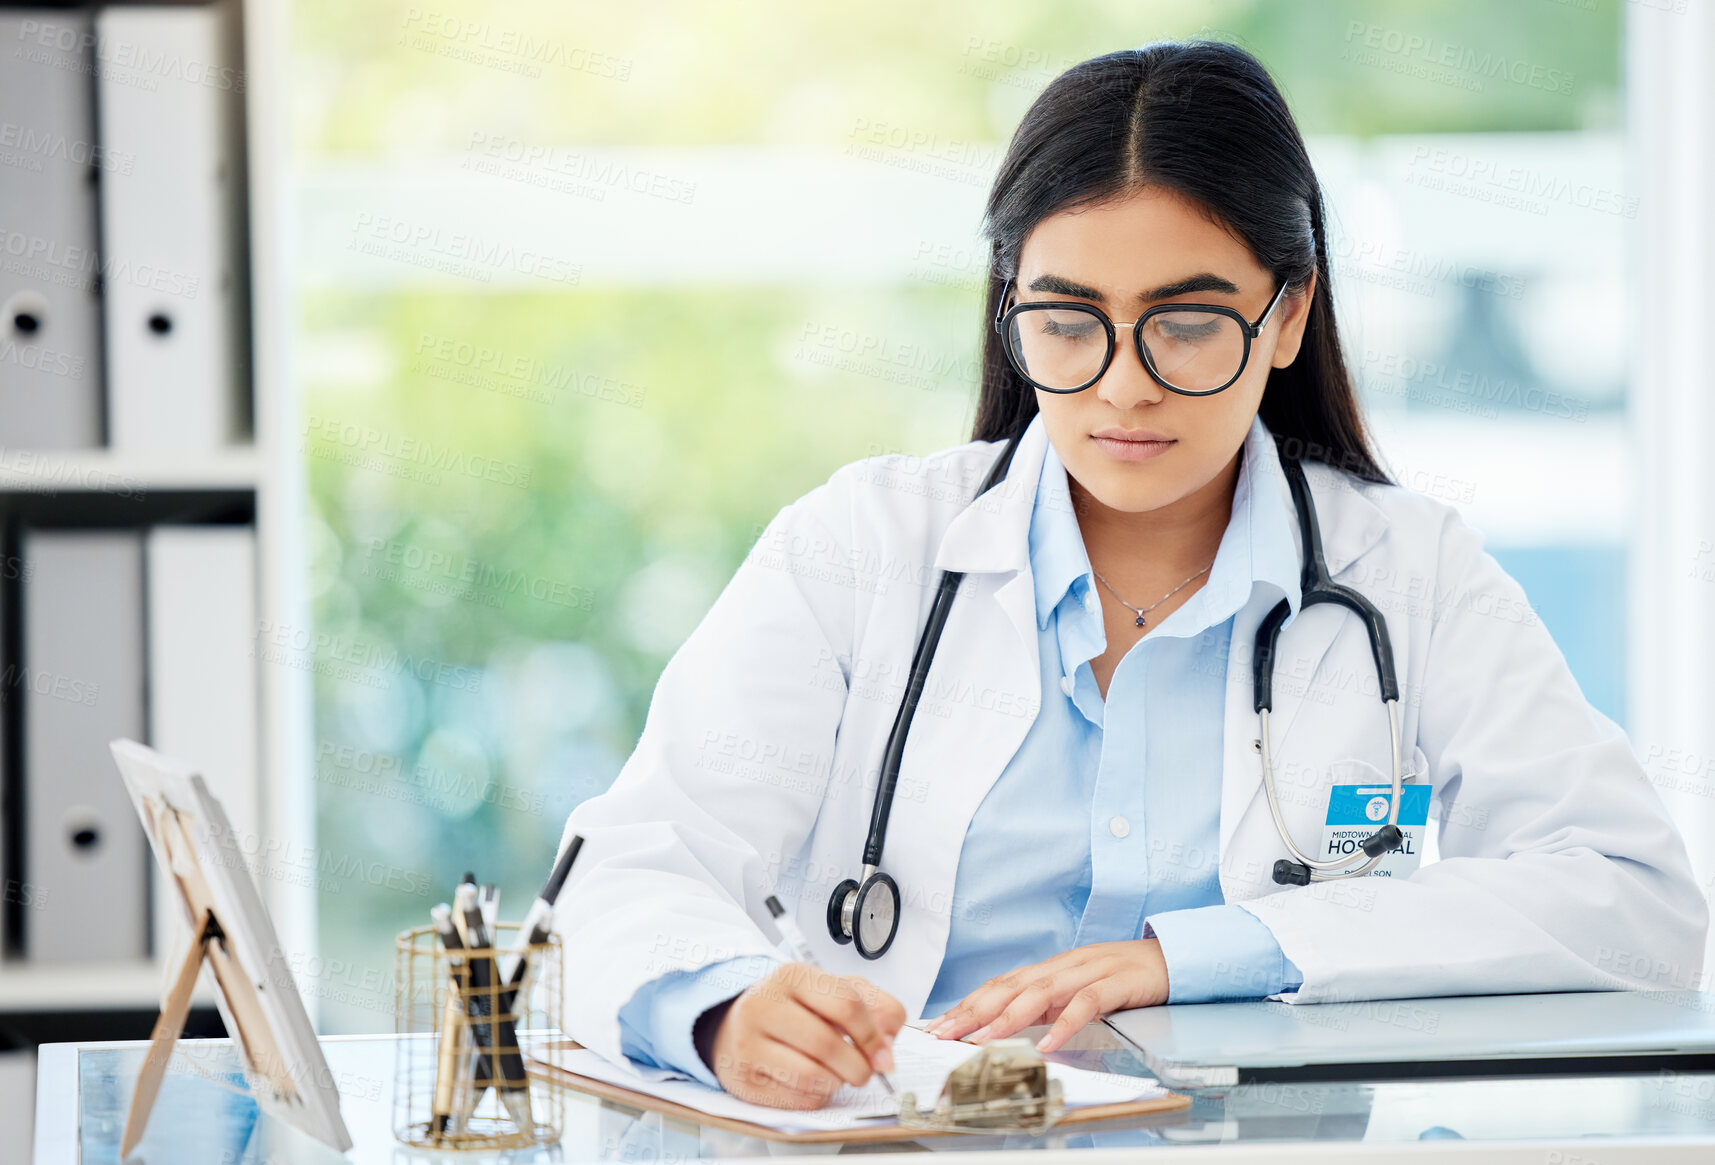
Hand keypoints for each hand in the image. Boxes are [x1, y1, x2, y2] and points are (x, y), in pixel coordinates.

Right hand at [709, 962, 905, 1109]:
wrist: (738, 1024)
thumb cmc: (795, 1008)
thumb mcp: (834, 991)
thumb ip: (873, 1005)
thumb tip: (888, 1039)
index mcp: (793, 976)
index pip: (846, 1004)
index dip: (873, 1036)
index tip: (884, 1056)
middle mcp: (764, 1005)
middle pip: (827, 1044)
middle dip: (858, 1066)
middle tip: (865, 1072)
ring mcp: (748, 1043)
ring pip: (811, 1076)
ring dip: (837, 1082)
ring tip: (838, 1075)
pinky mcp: (744, 1079)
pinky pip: (797, 1098)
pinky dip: (818, 1096)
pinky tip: (816, 1083)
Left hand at [924, 939, 1168, 1053]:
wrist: (1169, 957)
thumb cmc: (1120, 977)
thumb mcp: (1075, 991)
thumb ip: (1045, 1006)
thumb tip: (1007, 1028)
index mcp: (1049, 969)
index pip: (999, 986)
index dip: (967, 1004)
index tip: (938, 1026)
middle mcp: (1062, 966)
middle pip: (1010, 987)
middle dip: (973, 1011)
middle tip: (944, 1033)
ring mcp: (1088, 971)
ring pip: (1040, 992)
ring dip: (1008, 1017)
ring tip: (984, 1039)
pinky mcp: (1116, 982)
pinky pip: (1086, 1003)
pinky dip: (1064, 1023)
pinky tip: (1048, 1042)